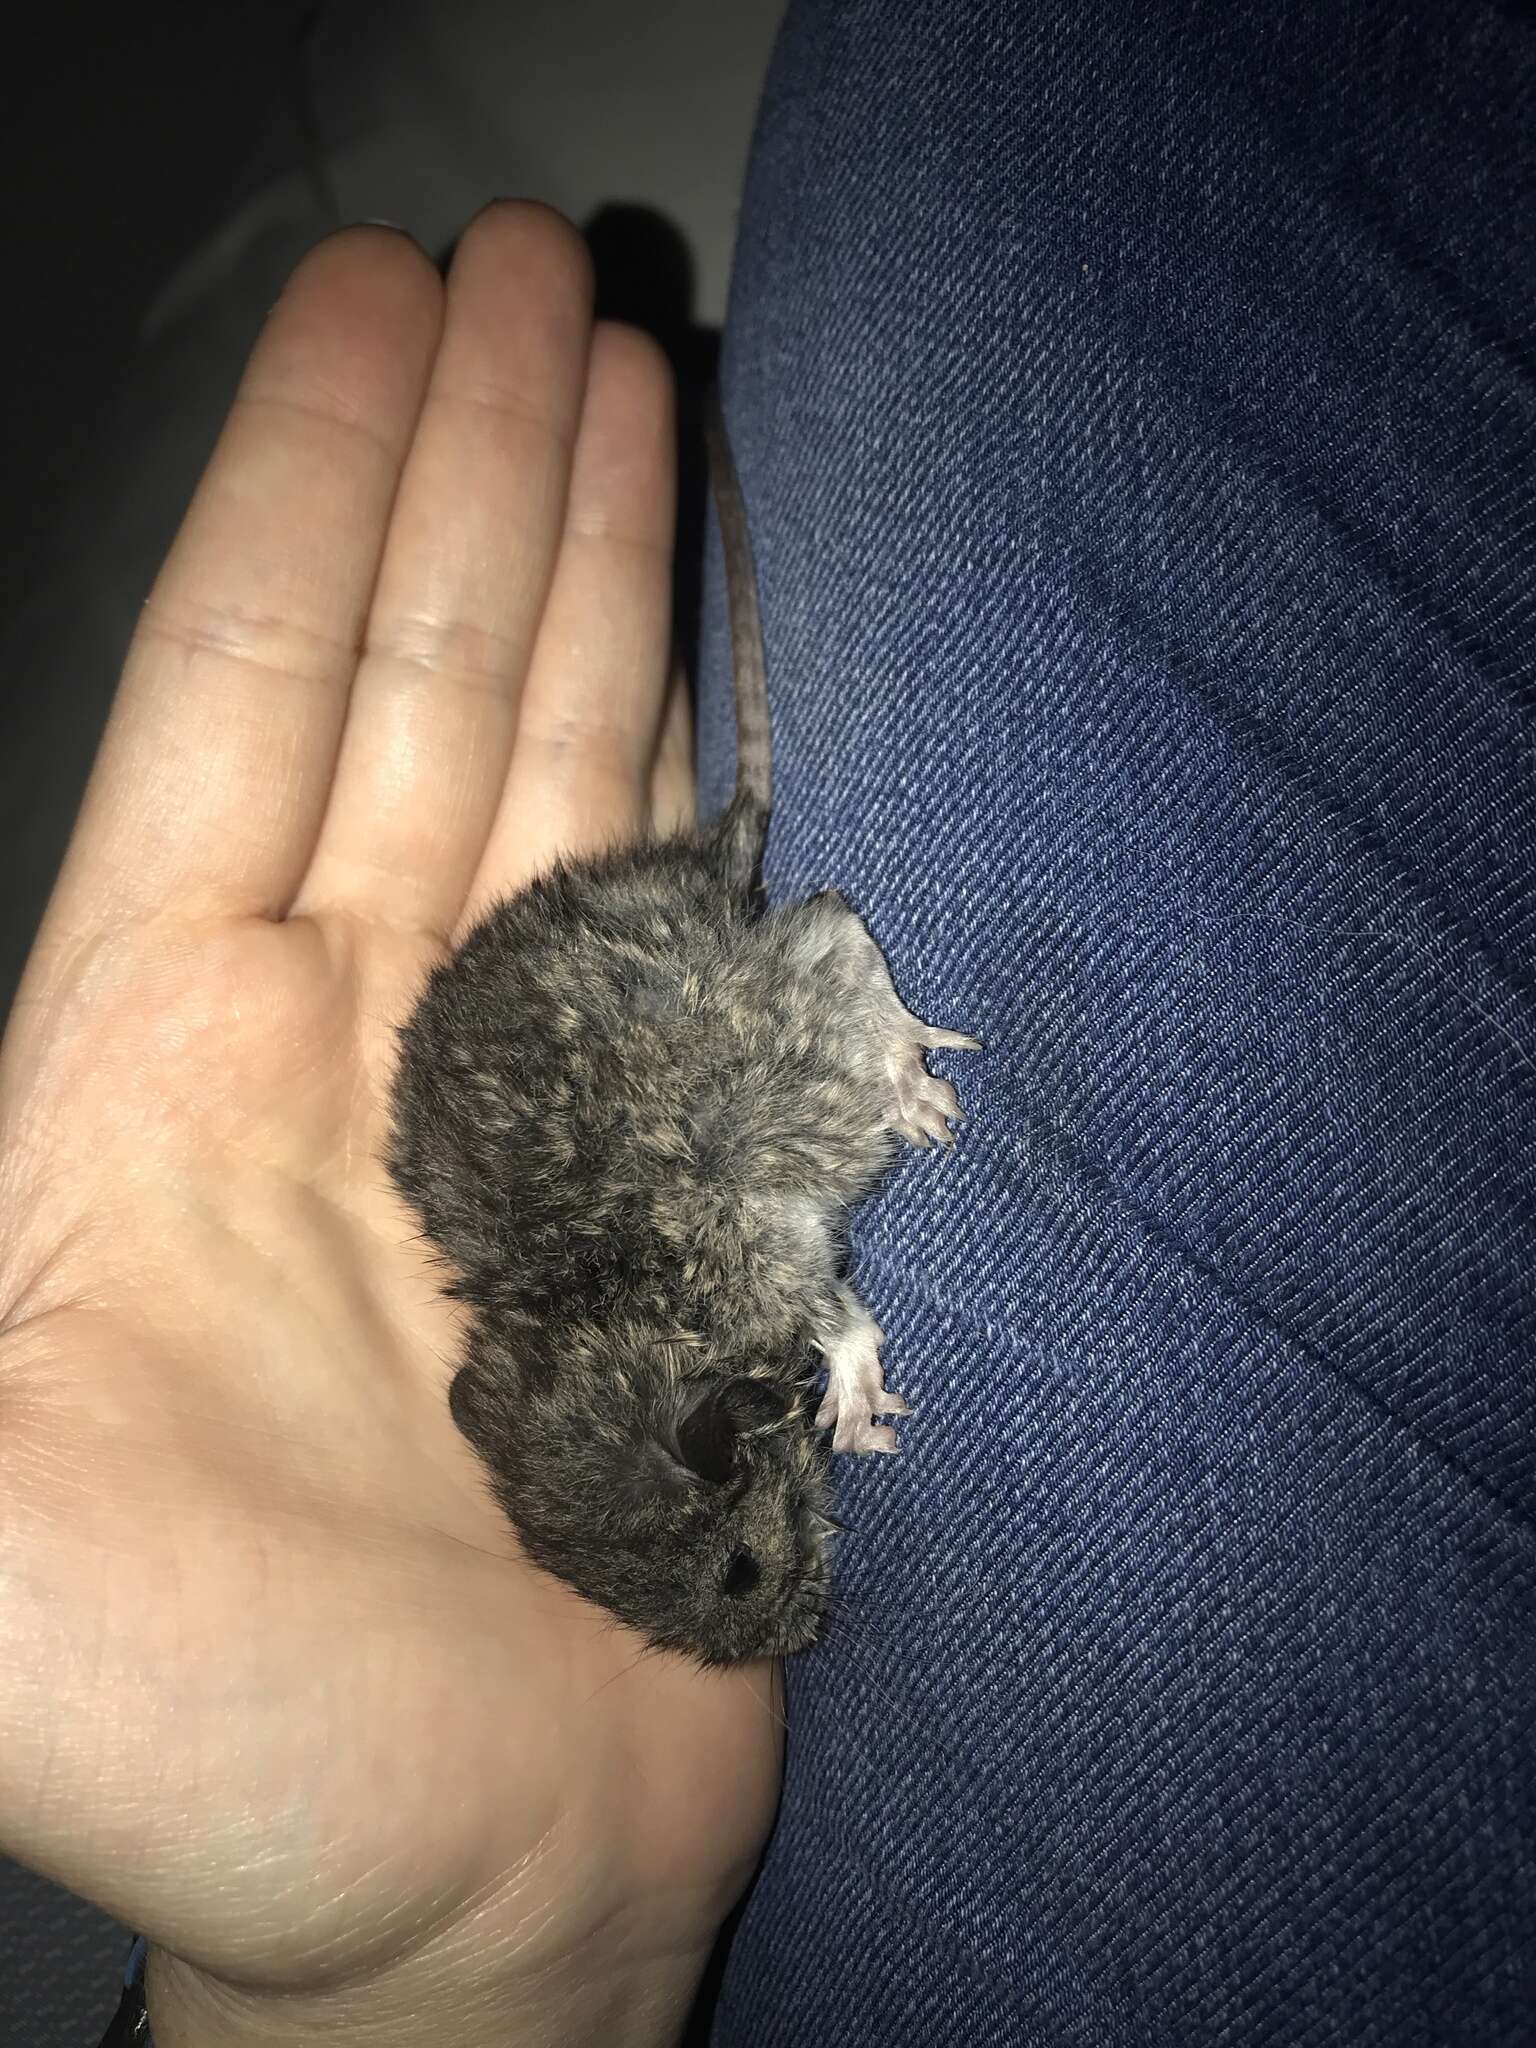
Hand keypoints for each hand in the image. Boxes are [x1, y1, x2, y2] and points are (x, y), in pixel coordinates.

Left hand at [0, 203, 779, 2047]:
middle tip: (542, 266)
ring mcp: (506, 1091)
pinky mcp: (656, 1171)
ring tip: (642, 378)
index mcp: (157, 1058)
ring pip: (551, 766)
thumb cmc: (208, 1745)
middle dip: (470, 467)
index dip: (307, 492)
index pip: (240, 704)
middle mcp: (338, 1035)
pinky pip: (679, 919)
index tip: (386, 306)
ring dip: (592, 570)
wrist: (467, 1890)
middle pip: (411, 688)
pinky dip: (703, 764)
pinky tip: (726, 641)